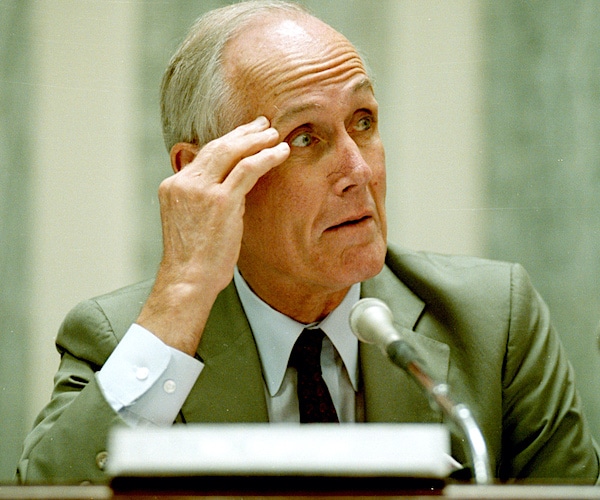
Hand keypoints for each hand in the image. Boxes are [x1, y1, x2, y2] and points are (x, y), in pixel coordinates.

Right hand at [137, 117, 289, 354]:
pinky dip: (265, 157)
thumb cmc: (194, 259)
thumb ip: (205, 199)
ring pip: (231, 152)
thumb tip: (230, 187)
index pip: (204, 155)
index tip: (244, 136)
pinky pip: (246, 169)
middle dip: (243, 133)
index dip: (227, 142)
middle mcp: (184, 182)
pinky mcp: (220, 201)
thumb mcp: (191, 222)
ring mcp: (200, 190)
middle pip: (216, 147)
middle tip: (262, 124)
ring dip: (256, 140)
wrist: (187, 280)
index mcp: (173, 186)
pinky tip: (280, 152)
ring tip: (274, 134)